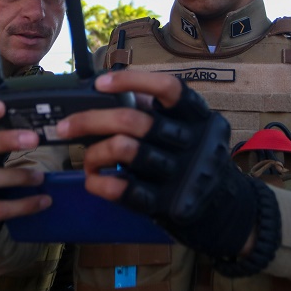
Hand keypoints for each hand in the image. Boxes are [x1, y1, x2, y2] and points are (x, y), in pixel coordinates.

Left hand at [56, 71, 279, 274]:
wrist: (226, 210)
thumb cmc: (193, 158)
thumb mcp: (188, 128)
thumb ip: (159, 111)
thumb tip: (111, 91)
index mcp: (198, 117)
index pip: (169, 88)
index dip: (133, 80)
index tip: (100, 83)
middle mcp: (192, 142)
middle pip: (134, 121)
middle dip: (90, 121)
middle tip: (64, 126)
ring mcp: (180, 174)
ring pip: (125, 150)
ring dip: (94, 153)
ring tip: (86, 158)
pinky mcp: (167, 204)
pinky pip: (124, 191)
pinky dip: (100, 183)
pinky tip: (93, 179)